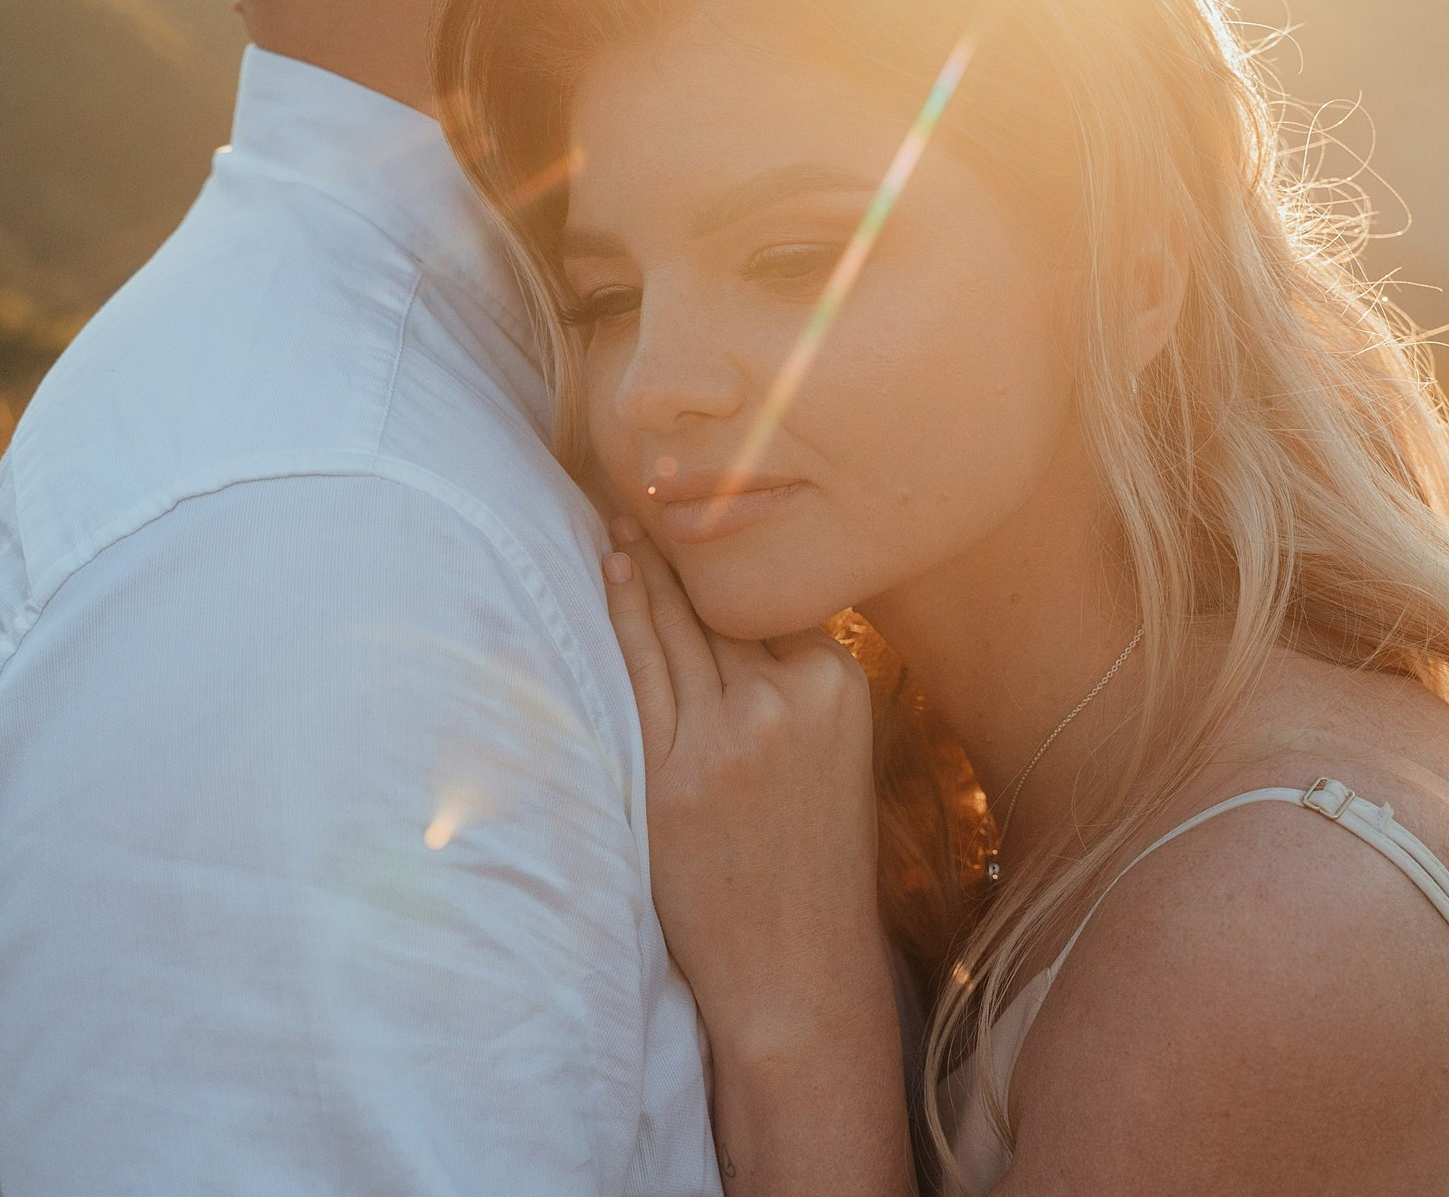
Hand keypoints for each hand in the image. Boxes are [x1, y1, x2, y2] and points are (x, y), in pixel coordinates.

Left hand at [603, 518, 911, 1196]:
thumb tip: (753, 618)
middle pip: (722, 599)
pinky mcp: (672, 773)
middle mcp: (787, 700)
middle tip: (649, 474)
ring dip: (643, 562)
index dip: (736, 550)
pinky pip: (639, 670)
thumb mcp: (839, 756)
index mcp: (839, 687)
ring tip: (618, 512)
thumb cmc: (816, 868)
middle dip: (686, 540)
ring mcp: (727, 735)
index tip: (712, 496)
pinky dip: (621, 613)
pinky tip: (608, 568)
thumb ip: (803, 685)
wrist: (797, 974)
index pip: (774, 597)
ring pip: (677, 624)